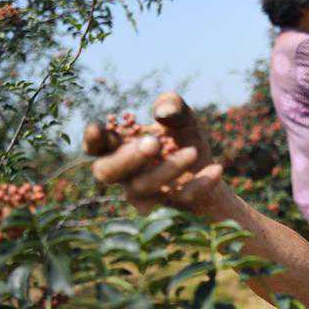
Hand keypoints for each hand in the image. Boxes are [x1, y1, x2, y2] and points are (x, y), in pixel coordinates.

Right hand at [84, 92, 224, 214]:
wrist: (210, 166)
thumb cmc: (184, 138)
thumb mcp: (182, 117)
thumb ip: (172, 105)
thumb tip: (163, 112)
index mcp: (120, 147)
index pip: (95, 146)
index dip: (92, 140)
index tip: (99, 128)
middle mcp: (126, 173)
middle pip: (106, 172)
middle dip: (126, 159)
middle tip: (152, 143)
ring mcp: (146, 192)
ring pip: (142, 187)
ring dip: (167, 169)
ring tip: (193, 151)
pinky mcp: (171, 204)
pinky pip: (180, 199)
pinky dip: (200, 184)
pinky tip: (216, 169)